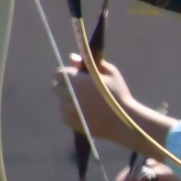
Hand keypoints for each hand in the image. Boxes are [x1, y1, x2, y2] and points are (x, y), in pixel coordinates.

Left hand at [51, 54, 166, 145]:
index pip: (59, 73)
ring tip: (85, 104)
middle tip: (77, 90)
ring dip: (68, 102)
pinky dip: (71, 114)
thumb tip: (72, 57)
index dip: (67, 74)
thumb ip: (89, 63)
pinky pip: (64, 116)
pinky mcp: (71, 122)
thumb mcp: (111, 74)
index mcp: (78, 80)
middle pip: (55, 87)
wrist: (125, 121)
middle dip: (64, 87)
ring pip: (61, 103)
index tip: (75, 77)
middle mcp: (70, 94)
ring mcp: (69, 110)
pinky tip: (85, 113)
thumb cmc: (120, 95)